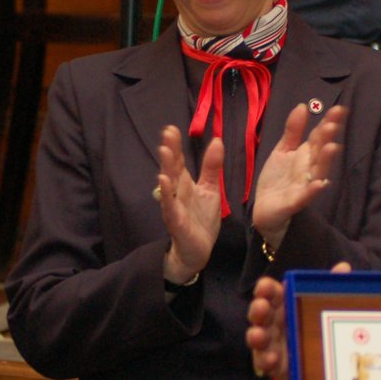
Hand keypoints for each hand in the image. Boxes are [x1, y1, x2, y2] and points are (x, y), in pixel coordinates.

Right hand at [157, 125, 222, 284]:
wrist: (198, 251)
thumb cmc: (201, 220)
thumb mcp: (210, 190)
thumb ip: (212, 167)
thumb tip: (217, 140)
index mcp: (185, 184)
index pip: (179, 162)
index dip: (175, 146)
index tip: (171, 128)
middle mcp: (177, 193)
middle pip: (172, 169)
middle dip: (169, 151)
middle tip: (167, 133)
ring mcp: (175, 207)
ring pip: (169, 186)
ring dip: (166, 168)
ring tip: (163, 151)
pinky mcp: (177, 223)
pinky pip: (170, 207)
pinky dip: (167, 196)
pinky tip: (163, 182)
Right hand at [247, 262, 350, 379]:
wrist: (317, 359)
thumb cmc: (313, 324)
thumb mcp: (321, 306)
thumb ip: (329, 288)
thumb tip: (343, 267)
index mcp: (282, 303)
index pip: (270, 291)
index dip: (265, 288)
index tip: (265, 286)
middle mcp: (272, 321)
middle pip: (259, 313)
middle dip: (257, 308)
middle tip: (261, 306)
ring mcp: (270, 343)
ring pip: (257, 337)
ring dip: (255, 335)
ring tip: (258, 334)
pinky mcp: (273, 364)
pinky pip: (264, 362)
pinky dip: (265, 360)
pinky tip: (272, 358)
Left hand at [250, 103, 344, 248]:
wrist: (265, 208)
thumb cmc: (278, 179)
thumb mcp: (283, 150)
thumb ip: (293, 130)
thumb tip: (303, 106)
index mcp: (306, 155)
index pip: (319, 136)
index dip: (328, 123)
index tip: (339, 109)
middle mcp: (309, 169)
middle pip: (320, 152)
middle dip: (327, 139)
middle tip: (332, 125)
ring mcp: (304, 185)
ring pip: (318, 171)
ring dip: (325, 160)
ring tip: (332, 147)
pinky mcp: (295, 202)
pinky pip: (306, 195)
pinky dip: (313, 190)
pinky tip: (320, 183)